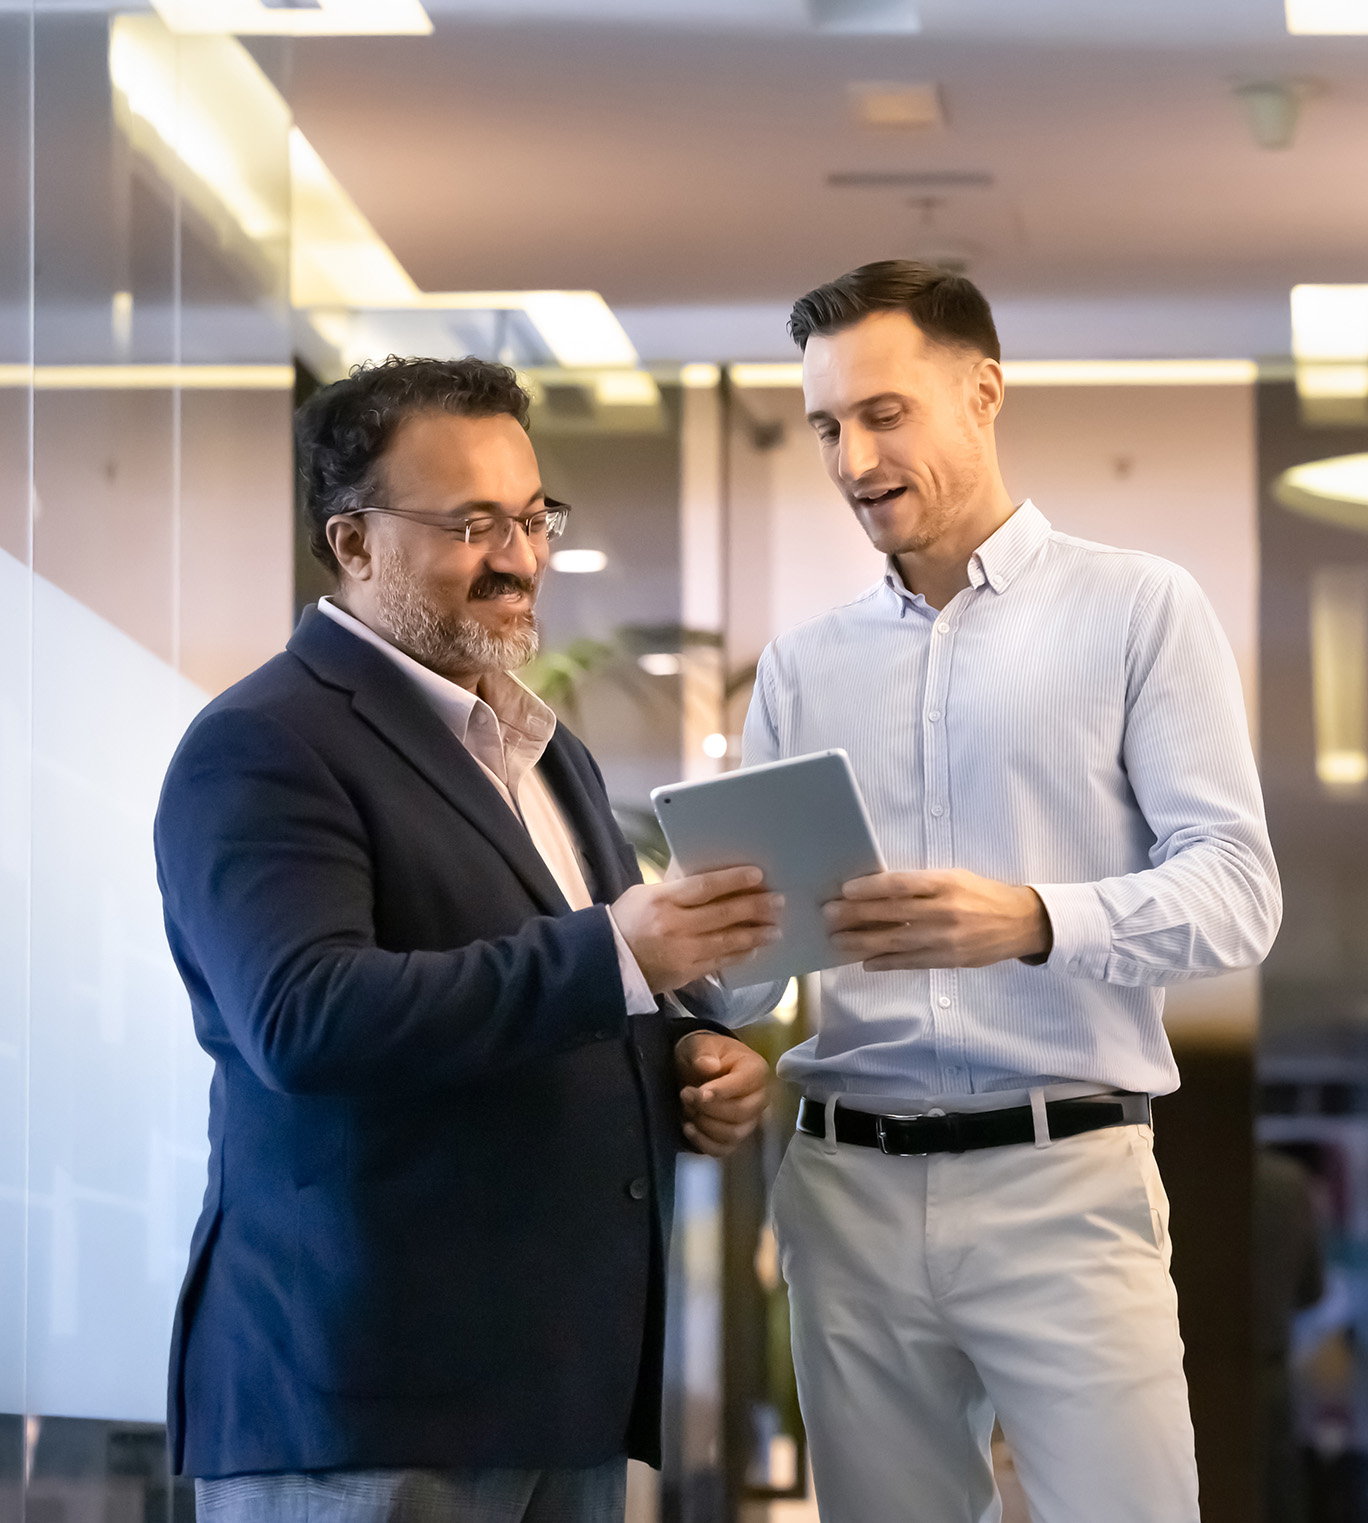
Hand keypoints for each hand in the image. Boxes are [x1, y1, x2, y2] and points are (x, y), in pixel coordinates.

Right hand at [613, 868, 782, 993]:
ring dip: (754, 934)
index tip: (758, 876)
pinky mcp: (685, 973)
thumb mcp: (645, 894)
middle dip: (754, 908)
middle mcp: (674, 926)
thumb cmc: (626, 920)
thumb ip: (677, 887)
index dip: (733, 881)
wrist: (605, 961)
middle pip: (722, 914)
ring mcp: (681, 952)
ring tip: (776, 929)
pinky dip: (738, 955)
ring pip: (726, 941)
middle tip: (778, 902)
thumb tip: (712, 878)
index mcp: (663, 900)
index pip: (704, 887)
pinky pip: (719, 963)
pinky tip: (754, 949)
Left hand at [675, 1030, 769, 1156]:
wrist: (699, 1068)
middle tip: (686, 1094)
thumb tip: (709, 1065)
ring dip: (705, 1125)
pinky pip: (724, 1149)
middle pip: (741, 1113)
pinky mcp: (736, 1136)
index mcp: (756, 1070)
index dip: (722, 1091)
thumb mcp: (700, 1045)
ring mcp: (750, 1120)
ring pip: (733, 1134)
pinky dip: (704, 1143)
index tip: (698, 1093)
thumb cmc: (704, 1054)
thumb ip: (703, 1052)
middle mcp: (759, 1098)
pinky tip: (688, 1127)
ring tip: (687, 1108)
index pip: (745, 1085)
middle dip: (709, 1108)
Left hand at [823, 869, 1051, 969]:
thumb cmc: (981, 894)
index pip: (900, 885)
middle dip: (855, 915)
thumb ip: (920, 884)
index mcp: (945, 884)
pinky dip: (885, 962)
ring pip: (895, 942)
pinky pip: (910, 963)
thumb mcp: (954, 877)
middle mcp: (943, 911)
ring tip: (837, 941)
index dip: (870, 888)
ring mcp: (945, 938)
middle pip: (891, 914)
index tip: (846, 889)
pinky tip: (865, 962)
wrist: (1020, 923)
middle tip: (829, 914)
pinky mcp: (948, 960)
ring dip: (862, 942)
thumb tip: (877, 889)